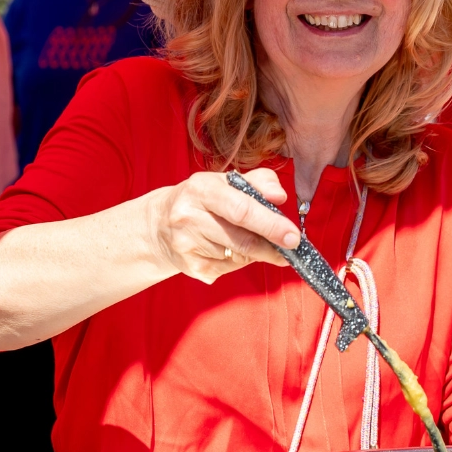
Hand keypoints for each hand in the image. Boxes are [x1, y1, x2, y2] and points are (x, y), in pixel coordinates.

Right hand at [148, 168, 300, 282]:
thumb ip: (258, 183)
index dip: (271, 224)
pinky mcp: (191, 267)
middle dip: (272, 247)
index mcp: (201, 189)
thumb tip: (280, 197)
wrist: (159, 225)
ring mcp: (187, 245)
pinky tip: (226, 250)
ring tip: (248, 240)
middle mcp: (189, 216)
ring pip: (239, 256)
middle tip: (290, 249)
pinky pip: (229, 268)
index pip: (241, 209)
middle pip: (243, 240)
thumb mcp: (226, 182)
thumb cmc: (204, 200)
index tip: (293, 236)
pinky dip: (238, 261)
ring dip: (255, 252)